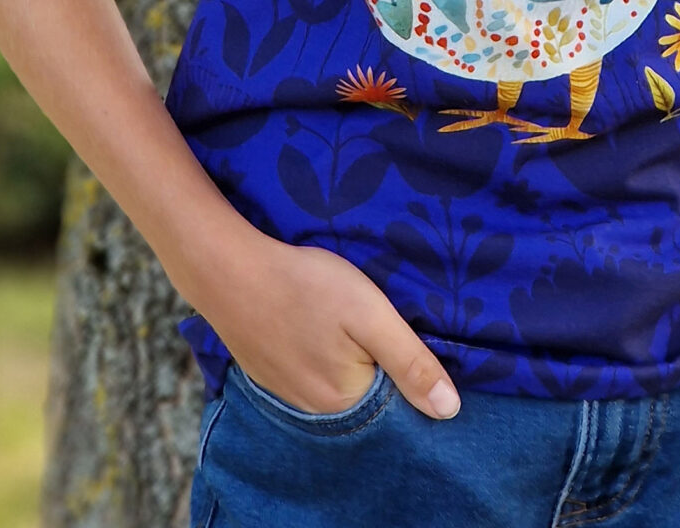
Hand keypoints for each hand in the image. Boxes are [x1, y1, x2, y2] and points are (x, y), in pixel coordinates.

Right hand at [192, 230, 461, 419]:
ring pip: (338, 384)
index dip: (409, 369)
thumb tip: (450, 411)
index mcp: (345, 401)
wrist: (229, 270)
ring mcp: (288, 395)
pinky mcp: (271, 375)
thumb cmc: (305, 286)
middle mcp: (316, 411)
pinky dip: (322, 356)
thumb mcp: (370, 314)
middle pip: (367, 394)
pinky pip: (311, 376)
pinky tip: (320, 328)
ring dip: (350, 360)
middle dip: (379, 363)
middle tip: (373, 318)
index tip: (404, 332)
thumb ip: (410, 362)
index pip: (396, 402)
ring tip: (347, 321)